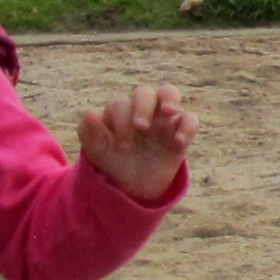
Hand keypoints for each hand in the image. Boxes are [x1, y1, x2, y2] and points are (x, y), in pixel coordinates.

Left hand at [82, 85, 195, 204]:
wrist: (133, 186)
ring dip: (169, 98)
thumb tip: (89, 113)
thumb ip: (89, 133)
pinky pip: (189, 120)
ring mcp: (162, 120)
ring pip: (169, 93)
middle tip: (141, 126)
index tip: (122, 146)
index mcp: (119, 112)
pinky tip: (179, 141)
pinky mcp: (179, 134)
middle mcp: (141, 110)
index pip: (120, 105)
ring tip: (167, 112)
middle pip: (144, 92)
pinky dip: (187, 126)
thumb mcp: (97, 152)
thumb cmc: (113, 162)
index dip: (121, 122)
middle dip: (143, 105)